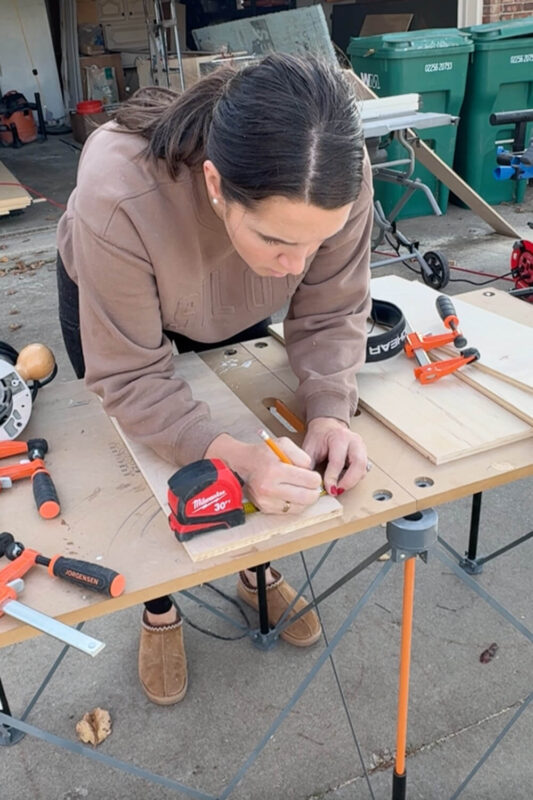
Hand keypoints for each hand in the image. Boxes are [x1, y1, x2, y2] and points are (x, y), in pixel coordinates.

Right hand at [205, 434, 321, 514]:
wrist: (242, 463)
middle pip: (306, 497)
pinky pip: (289, 511)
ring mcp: (266, 500)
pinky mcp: (265, 508)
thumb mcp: (283, 444)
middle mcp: (269, 488)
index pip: (309, 480)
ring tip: (301, 489)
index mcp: (275, 470)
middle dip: (314, 491)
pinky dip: (295, 504)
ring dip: (305, 499)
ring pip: (300, 507)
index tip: (314, 476)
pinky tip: (291, 494)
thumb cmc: (263, 453)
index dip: (316, 478)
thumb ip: (301, 455)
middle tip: (312, 486)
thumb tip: (311, 472)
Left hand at [302, 417, 367, 495]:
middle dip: (349, 481)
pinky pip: (363, 470)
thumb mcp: (310, 448)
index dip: (333, 477)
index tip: (328, 488)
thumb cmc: (319, 436)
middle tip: (338, 491)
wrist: (327, 427)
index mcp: (339, 437)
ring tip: (339, 487)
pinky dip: (355, 478)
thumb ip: (308, 464)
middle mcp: (354, 441)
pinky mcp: (364, 454)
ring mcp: (361, 447)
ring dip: (352, 481)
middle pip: (358, 464)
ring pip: (363, 469)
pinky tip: (344, 480)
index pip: (338, 461)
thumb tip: (308, 481)